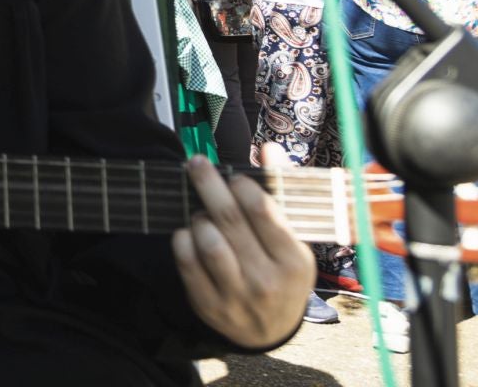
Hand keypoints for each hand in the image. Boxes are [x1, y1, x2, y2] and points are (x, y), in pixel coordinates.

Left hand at [172, 152, 313, 348]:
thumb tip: (270, 148)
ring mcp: (235, 294)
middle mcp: (266, 280)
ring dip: (199, 217)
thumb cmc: (281, 273)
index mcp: (293, 261)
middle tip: (196, 163)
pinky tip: (190, 232)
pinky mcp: (207, 304)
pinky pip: (186, 260)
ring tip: (202, 213)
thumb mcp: (294, 240)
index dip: (243, 185)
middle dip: (208, 184)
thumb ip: (282, 193)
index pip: (262, 211)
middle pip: (229, 219)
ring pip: (206, 239)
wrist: (269, 330)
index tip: (234, 175)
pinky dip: (183, 239)